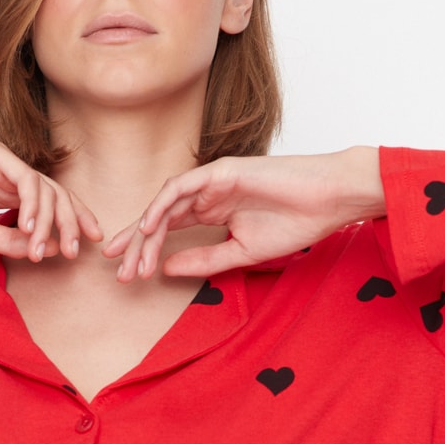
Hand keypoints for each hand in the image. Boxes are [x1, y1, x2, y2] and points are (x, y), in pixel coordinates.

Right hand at [0, 127, 104, 259]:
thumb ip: (7, 241)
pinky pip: (24, 177)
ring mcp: (0, 159)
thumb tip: (45, 251)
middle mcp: (6, 172)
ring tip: (49, 247)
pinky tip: (30, 227)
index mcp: (2, 190)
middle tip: (75, 251)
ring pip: (44, 186)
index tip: (79, 249)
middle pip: (54, 194)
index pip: (47, 204)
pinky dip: (32, 203)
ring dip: (52, 219)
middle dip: (71, 223)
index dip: (68, 224)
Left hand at [101, 147, 385, 280]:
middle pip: (160, 217)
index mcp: (213, 210)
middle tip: (116, 270)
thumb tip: (165, 270)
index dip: (146, 249)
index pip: (170, 229)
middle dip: (136, 243)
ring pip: (166, 204)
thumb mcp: (241, 253)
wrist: (328, 200)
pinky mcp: (221, 170)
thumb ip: (203, 260)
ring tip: (131, 258)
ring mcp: (212, 179)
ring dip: (145, 231)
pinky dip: (162, 206)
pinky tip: (149, 228)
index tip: (128, 274)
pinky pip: (182, 188)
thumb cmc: (295, 223)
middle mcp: (207, 193)